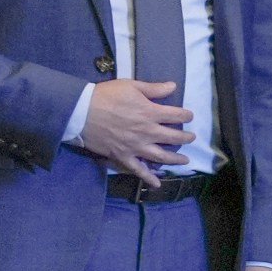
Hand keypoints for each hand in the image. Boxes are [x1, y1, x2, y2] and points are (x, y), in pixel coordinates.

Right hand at [78, 78, 193, 183]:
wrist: (80, 111)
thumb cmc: (105, 96)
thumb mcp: (130, 86)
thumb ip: (153, 88)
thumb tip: (173, 86)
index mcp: (150, 113)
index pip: (177, 115)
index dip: (186, 115)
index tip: (189, 116)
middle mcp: (147, 132)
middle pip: (174, 137)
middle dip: (186, 137)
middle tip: (191, 137)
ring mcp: (136, 146)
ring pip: (162, 156)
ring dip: (176, 158)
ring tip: (185, 160)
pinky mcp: (123, 156)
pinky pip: (138, 170)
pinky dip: (149, 178)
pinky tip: (158, 184)